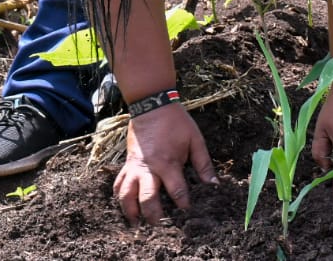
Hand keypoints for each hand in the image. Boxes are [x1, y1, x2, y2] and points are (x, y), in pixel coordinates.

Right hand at [113, 103, 217, 224]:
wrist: (151, 105)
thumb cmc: (176, 122)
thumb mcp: (195, 140)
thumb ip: (203, 164)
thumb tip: (214, 185)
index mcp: (168, 163)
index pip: (177, 191)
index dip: (183, 204)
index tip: (187, 212)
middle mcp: (149, 168)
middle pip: (148, 198)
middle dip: (153, 215)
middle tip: (158, 226)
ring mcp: (135, 167)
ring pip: (127, 194)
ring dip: (130, 210)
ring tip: (136, 224)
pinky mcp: (127, 163)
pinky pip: (118, 183)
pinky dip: (119, 196)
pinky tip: (124, 206)